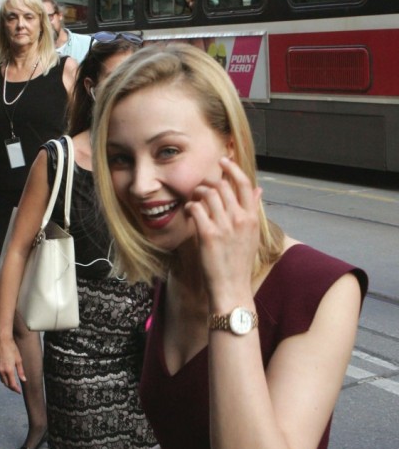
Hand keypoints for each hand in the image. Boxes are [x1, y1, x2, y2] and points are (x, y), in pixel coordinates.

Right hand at [0, 335, 25, 392]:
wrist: (2, 341)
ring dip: (7, 384)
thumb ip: (21, 371)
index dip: (16, 389)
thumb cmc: (12, 349)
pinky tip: (8, 377)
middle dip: (12, 388)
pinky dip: (4, 378)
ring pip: (2, 380)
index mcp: (8, 370)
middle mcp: (2, 370)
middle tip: (17, 389)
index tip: (19, 392)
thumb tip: (23, 380)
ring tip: (13, 384)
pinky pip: (0, 375)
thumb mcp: (19, 360)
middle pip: (6, 384)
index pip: (12, 384)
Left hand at [185, 157, 261, 308]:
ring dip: (197, 193)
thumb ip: (253, 210)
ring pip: (208, 194)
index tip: (223, 161)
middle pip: (223, 186)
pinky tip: (189, 211)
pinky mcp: (208, 235)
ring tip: (193, 199)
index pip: (245, 184)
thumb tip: (259, 190)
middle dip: (208, 182)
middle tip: (200, 188)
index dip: (233, 168)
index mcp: (252, 218)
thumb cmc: (239, 262)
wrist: (232, 288)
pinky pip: (196, 209)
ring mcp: (224, 226)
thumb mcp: (252, 235)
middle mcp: (240, 219)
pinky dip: (190, 206)